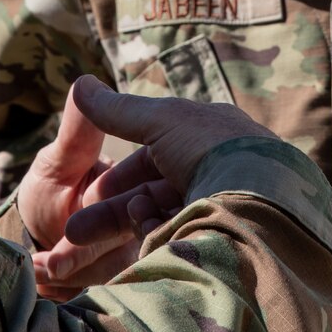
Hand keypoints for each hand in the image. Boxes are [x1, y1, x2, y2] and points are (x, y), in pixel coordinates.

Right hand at [20, 76, 278, 297]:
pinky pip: (178, 241)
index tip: (86, 191)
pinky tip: (146, 232)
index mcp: (208, 139)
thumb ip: (120, 111)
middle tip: (71, 232)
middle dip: (109, 212)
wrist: (260, 200)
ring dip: (123, 224)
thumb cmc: (213, 148)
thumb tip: (80, 86)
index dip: (120, 175)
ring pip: (159, 221)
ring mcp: (222, 213)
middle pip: (152, 195)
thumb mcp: (162, 121)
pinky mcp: (224, 244)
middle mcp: (217, 175)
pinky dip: (155, 235)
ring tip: (85, 239)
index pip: (156, 158)